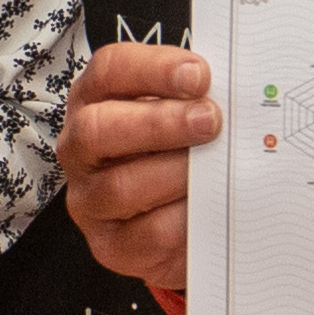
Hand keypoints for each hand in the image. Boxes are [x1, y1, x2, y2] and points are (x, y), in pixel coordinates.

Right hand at [56, 38, 223, 292]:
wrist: (179, 222)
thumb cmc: (178, 153)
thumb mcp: (180, 115)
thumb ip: (194, 99)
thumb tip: (232, 89)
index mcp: (96, 100)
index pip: (109, 71)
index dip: (152, 69)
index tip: (198, 75)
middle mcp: (81, 148)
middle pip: (98, 129)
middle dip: (159, 123)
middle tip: (210, 121)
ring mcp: (89, 199)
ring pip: (119, 187)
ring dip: (175, 173)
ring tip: (215, 168)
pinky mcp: (109, 245)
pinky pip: (145, 233)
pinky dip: (183, 218)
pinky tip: (208, 206)